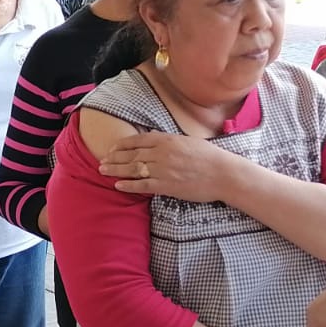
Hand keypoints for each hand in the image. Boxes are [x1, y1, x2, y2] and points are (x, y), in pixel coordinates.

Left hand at [99, 132, 234, 202]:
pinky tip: (118, 185)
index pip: (138, 140)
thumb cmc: (209, 157)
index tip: (112, 148)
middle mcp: (162, 153)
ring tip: (103, 171)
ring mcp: (163, 170)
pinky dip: (128, 185)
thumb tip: (156, 142)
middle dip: (114, 158)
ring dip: (116, 170)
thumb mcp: (188, 141)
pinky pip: (142, 186)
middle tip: (102, 161)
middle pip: (132, 155)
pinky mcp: (166, 186)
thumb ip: (169, 142)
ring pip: (133, 169)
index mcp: (167, 140)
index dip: (122, 144)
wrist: (223, 174)